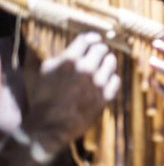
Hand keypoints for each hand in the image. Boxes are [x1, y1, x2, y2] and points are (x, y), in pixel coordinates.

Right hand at [22, 32, 119, 153]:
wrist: (48, 127)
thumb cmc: (44, 97)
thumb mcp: (47, 70)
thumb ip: (64, 54)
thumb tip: (82, 44)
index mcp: (69, 60)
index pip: (88, 39)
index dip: (92, 39)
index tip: (94, 41)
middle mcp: (86, 69)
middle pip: (101, 48)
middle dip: (99, 51)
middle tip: (97, 55)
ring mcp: (98, 83)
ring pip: (111, 61)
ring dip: (106, 63)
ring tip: (100, 69)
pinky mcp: (106, 96)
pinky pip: (116, 79)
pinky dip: (111, 79)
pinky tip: (102, 83)